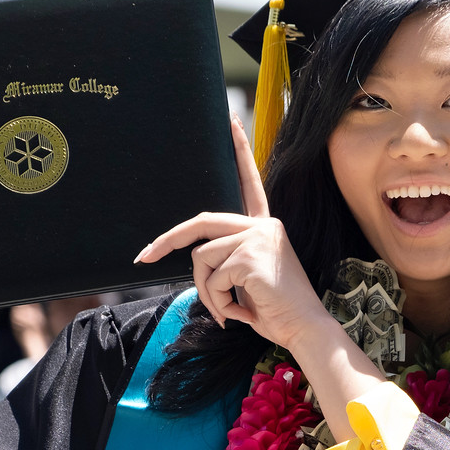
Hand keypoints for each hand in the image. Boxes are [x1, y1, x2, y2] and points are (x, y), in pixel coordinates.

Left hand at [135, 119, 334, 352]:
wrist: (305, 329)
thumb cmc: (276, 310)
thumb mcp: (246, 279)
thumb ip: (226, 261)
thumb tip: (197, 261)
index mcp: (264, 227)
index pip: (248, 182)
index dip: (239, 151)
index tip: (231, 121)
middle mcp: (263, 225)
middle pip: (201, 222)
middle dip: (168, 241)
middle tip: (144, 257)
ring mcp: (257, 238)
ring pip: (201, 259)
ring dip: (206, 291)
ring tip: (226, 311)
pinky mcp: (250, 256)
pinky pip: (211, 278)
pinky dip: (217, 302)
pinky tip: (240, 313)